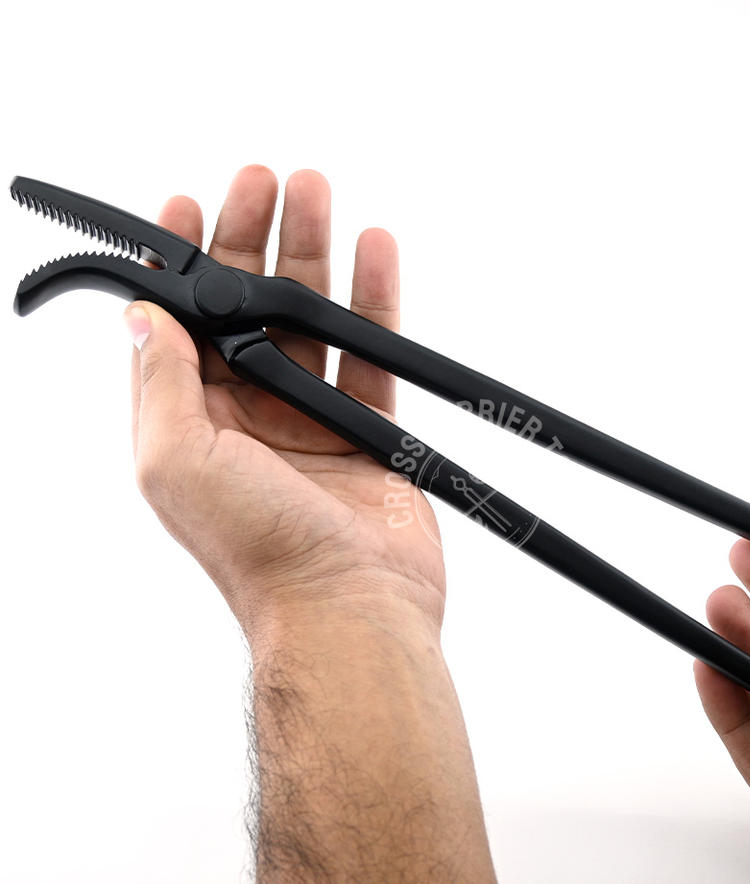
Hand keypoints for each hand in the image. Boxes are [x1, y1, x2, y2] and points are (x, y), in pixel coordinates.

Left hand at [127, 165, 443, 632]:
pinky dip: (375, 299)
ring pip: (311, 318)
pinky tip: (376, 251)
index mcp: (193, 423)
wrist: (349, 606)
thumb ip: (161, 382)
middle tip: (264, 180)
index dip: (183, 263)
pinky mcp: (367, 428)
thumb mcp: (177, 461)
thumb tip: (142, 314)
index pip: (183, 324)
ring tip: (319, 193)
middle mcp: (249, 416)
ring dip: (314, 254)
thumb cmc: (259, 551)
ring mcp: (311, 420)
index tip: (189, 206)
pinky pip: (371, 351)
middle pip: (249, 307)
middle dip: (252, 239)